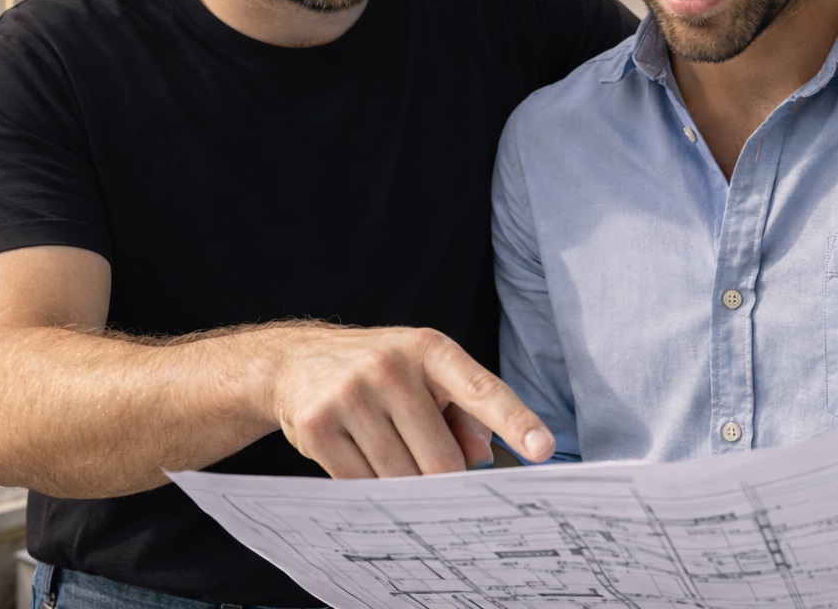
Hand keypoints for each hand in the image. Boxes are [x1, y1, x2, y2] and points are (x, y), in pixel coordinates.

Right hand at [268, 325, 554, 478]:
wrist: (294, 362)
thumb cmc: (378, 373)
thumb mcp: (424, 374)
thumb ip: (465, 412)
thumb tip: (481, 460)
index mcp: (429, 349)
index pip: (481, 388)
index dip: (515, 421)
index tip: (543, 449)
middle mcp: (391, 366)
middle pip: (441, 458)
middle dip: (444, 481)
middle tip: (439, 483)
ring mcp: (351, 395)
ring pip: (401, 479)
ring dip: (404, 488)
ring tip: (390, 461)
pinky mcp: (319, 426)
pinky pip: (362, 486)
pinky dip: (371, 490)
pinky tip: (362, 463)